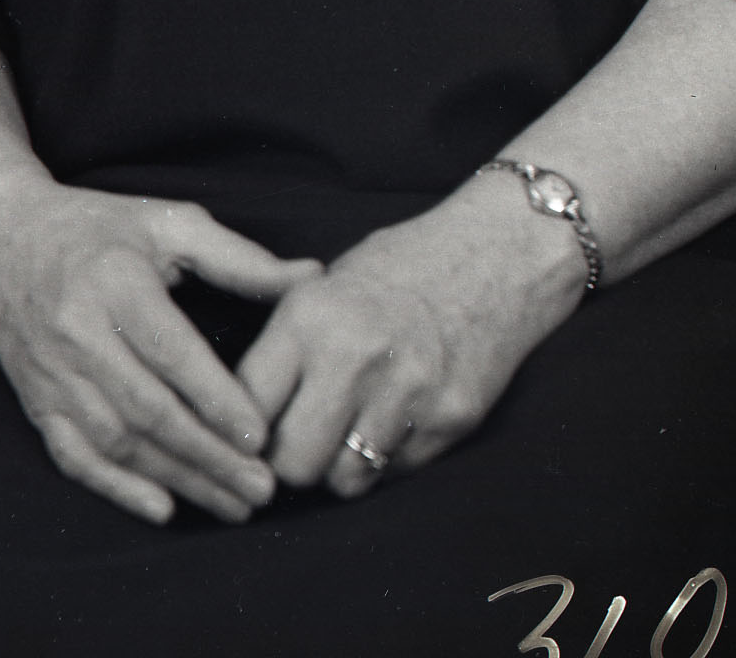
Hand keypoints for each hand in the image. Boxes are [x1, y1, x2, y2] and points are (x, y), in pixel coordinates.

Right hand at [0, 173, 315, 526]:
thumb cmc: (94, 229)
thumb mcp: (165, 222)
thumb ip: (238, 256)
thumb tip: (313, 276)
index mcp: (112, 281)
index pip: (169, 351)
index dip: (216, 399)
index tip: (262, 435)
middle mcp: (75, 330)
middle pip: (147, 407)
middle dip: (209, 455)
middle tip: (263, 487)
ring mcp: (51, 370)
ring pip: (117, 439)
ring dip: (179, 478)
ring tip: (235, 504)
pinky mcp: (36, 398)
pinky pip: (72, 453)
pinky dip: (114, 487)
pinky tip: (161, 508)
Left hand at [235, 176, 578, 501]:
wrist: (495, 256)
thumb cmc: (397, 267)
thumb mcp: (320, 288)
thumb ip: (284, 348)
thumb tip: (241, 410)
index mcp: (308, 319)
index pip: (248, 405)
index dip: (240, 428)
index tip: (245, 432)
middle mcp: (354, 361)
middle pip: (293, 461)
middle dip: (286, 464)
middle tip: (292, 447)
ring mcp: (408, 395)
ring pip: (345, 480)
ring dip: (337, 469)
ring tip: (340, 438)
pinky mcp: (452, 420)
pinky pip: (396, 472)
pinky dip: (384, 462)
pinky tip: (388, 425)